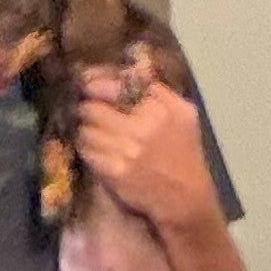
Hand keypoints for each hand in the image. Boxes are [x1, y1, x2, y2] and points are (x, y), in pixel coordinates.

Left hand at [66, 69, 217, 228]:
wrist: (185, 198)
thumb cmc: (184, 154)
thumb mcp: (184, 114)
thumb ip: (158, 91)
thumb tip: (130, 72)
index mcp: (158, 108)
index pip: (113, 87)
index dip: (96, 87)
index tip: (89, 89)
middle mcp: (141, 127)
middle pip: (92, 109)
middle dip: (88, 110)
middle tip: (89, 113)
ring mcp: (125, 151)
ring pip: (85, 131)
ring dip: (86, 131)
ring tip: (94, 134)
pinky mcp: (114, 172)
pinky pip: (87, 152)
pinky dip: (88, 150)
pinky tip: (97, 151)